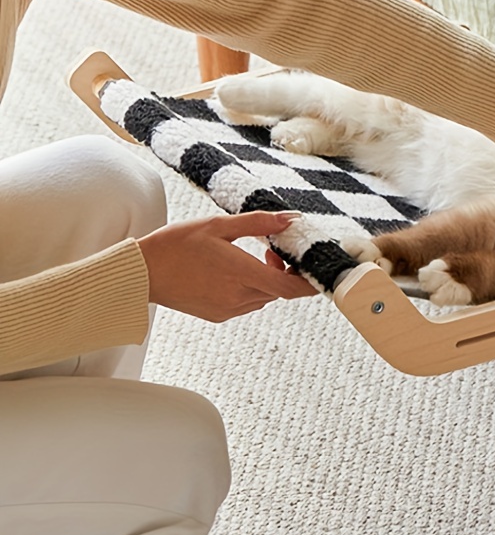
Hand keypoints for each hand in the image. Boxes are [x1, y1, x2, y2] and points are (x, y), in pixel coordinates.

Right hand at [138, 211, 317, 322]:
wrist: (141, 272)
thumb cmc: (176, 245)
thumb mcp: (219, 225)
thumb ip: (259, 223)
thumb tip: (291, 219)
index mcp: (240, 274)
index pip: (290, 288)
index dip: (308, 281)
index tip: (313, 265)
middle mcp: (237, 297)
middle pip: (279, 291)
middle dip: (284, 271)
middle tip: (271, 249)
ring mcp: (227, 310)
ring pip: (264, 297)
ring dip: (266, 279)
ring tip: (247, 257)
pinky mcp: (217, 315)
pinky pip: (246, 303)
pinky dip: (250, 288)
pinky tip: (231, 271)